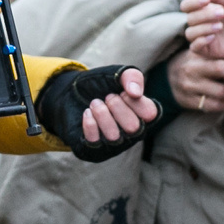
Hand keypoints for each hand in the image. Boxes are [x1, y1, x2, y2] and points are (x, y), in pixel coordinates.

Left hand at [36, 65, 160, 163]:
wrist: (72, 92)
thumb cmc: (102, 84)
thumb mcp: (118, 74)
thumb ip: (132, 77)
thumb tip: (135, 92)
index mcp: (143, 115)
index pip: (150, 113)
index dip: (135, 100)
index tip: (124, 91)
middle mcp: (132, 133)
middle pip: (133, 127)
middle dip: (116, 106)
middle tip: (108, 96)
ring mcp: (114, 144)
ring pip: (113, 136)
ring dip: (101, 113)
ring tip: (95, 103)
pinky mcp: (95, 150)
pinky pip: (94, 142)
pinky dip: (89, 124)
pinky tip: (87, 112)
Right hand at [165, 47, 223, 114]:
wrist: (167, 78)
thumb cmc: (193, 63)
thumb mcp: (200, 52)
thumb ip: (219, 53)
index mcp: (197, 56)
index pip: (221, 64)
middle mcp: (192, 71)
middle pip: (221, 76)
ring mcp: (189, 87)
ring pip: (220, 94)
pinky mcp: (188, 101)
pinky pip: (212, 106)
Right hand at [181, 0, 223, 65]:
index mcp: (205, 10)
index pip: (187, 6)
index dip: (193, 2)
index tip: (207, 0)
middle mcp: (202, 23)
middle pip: (189, 18)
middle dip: (204, 14)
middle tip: (222, 13)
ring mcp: (204, 36)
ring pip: (190, 32)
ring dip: (203, 27)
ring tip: (220, 26)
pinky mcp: (209, 50)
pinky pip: (195, 46)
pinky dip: (201, 40)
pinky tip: (213, 36)